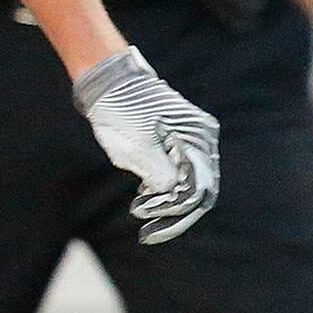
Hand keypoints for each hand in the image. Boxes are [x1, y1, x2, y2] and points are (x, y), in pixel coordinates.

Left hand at [71, 48, 218, 242]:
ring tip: (138, 209)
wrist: (109, 81)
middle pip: (199, 190)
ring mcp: (194, 138)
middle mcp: (203, 138)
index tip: (146, 219)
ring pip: (190, 184)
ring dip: (167, 203)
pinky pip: (181, 172)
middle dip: (172, 214)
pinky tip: (143, 197)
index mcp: (197, 138)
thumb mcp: (137, 146)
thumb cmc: (121, 109)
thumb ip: (159, 174)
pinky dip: (164, 189)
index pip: (198, 189)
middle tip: (146, 232)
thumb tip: (173, 196)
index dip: (175, 212)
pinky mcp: (179, 141)